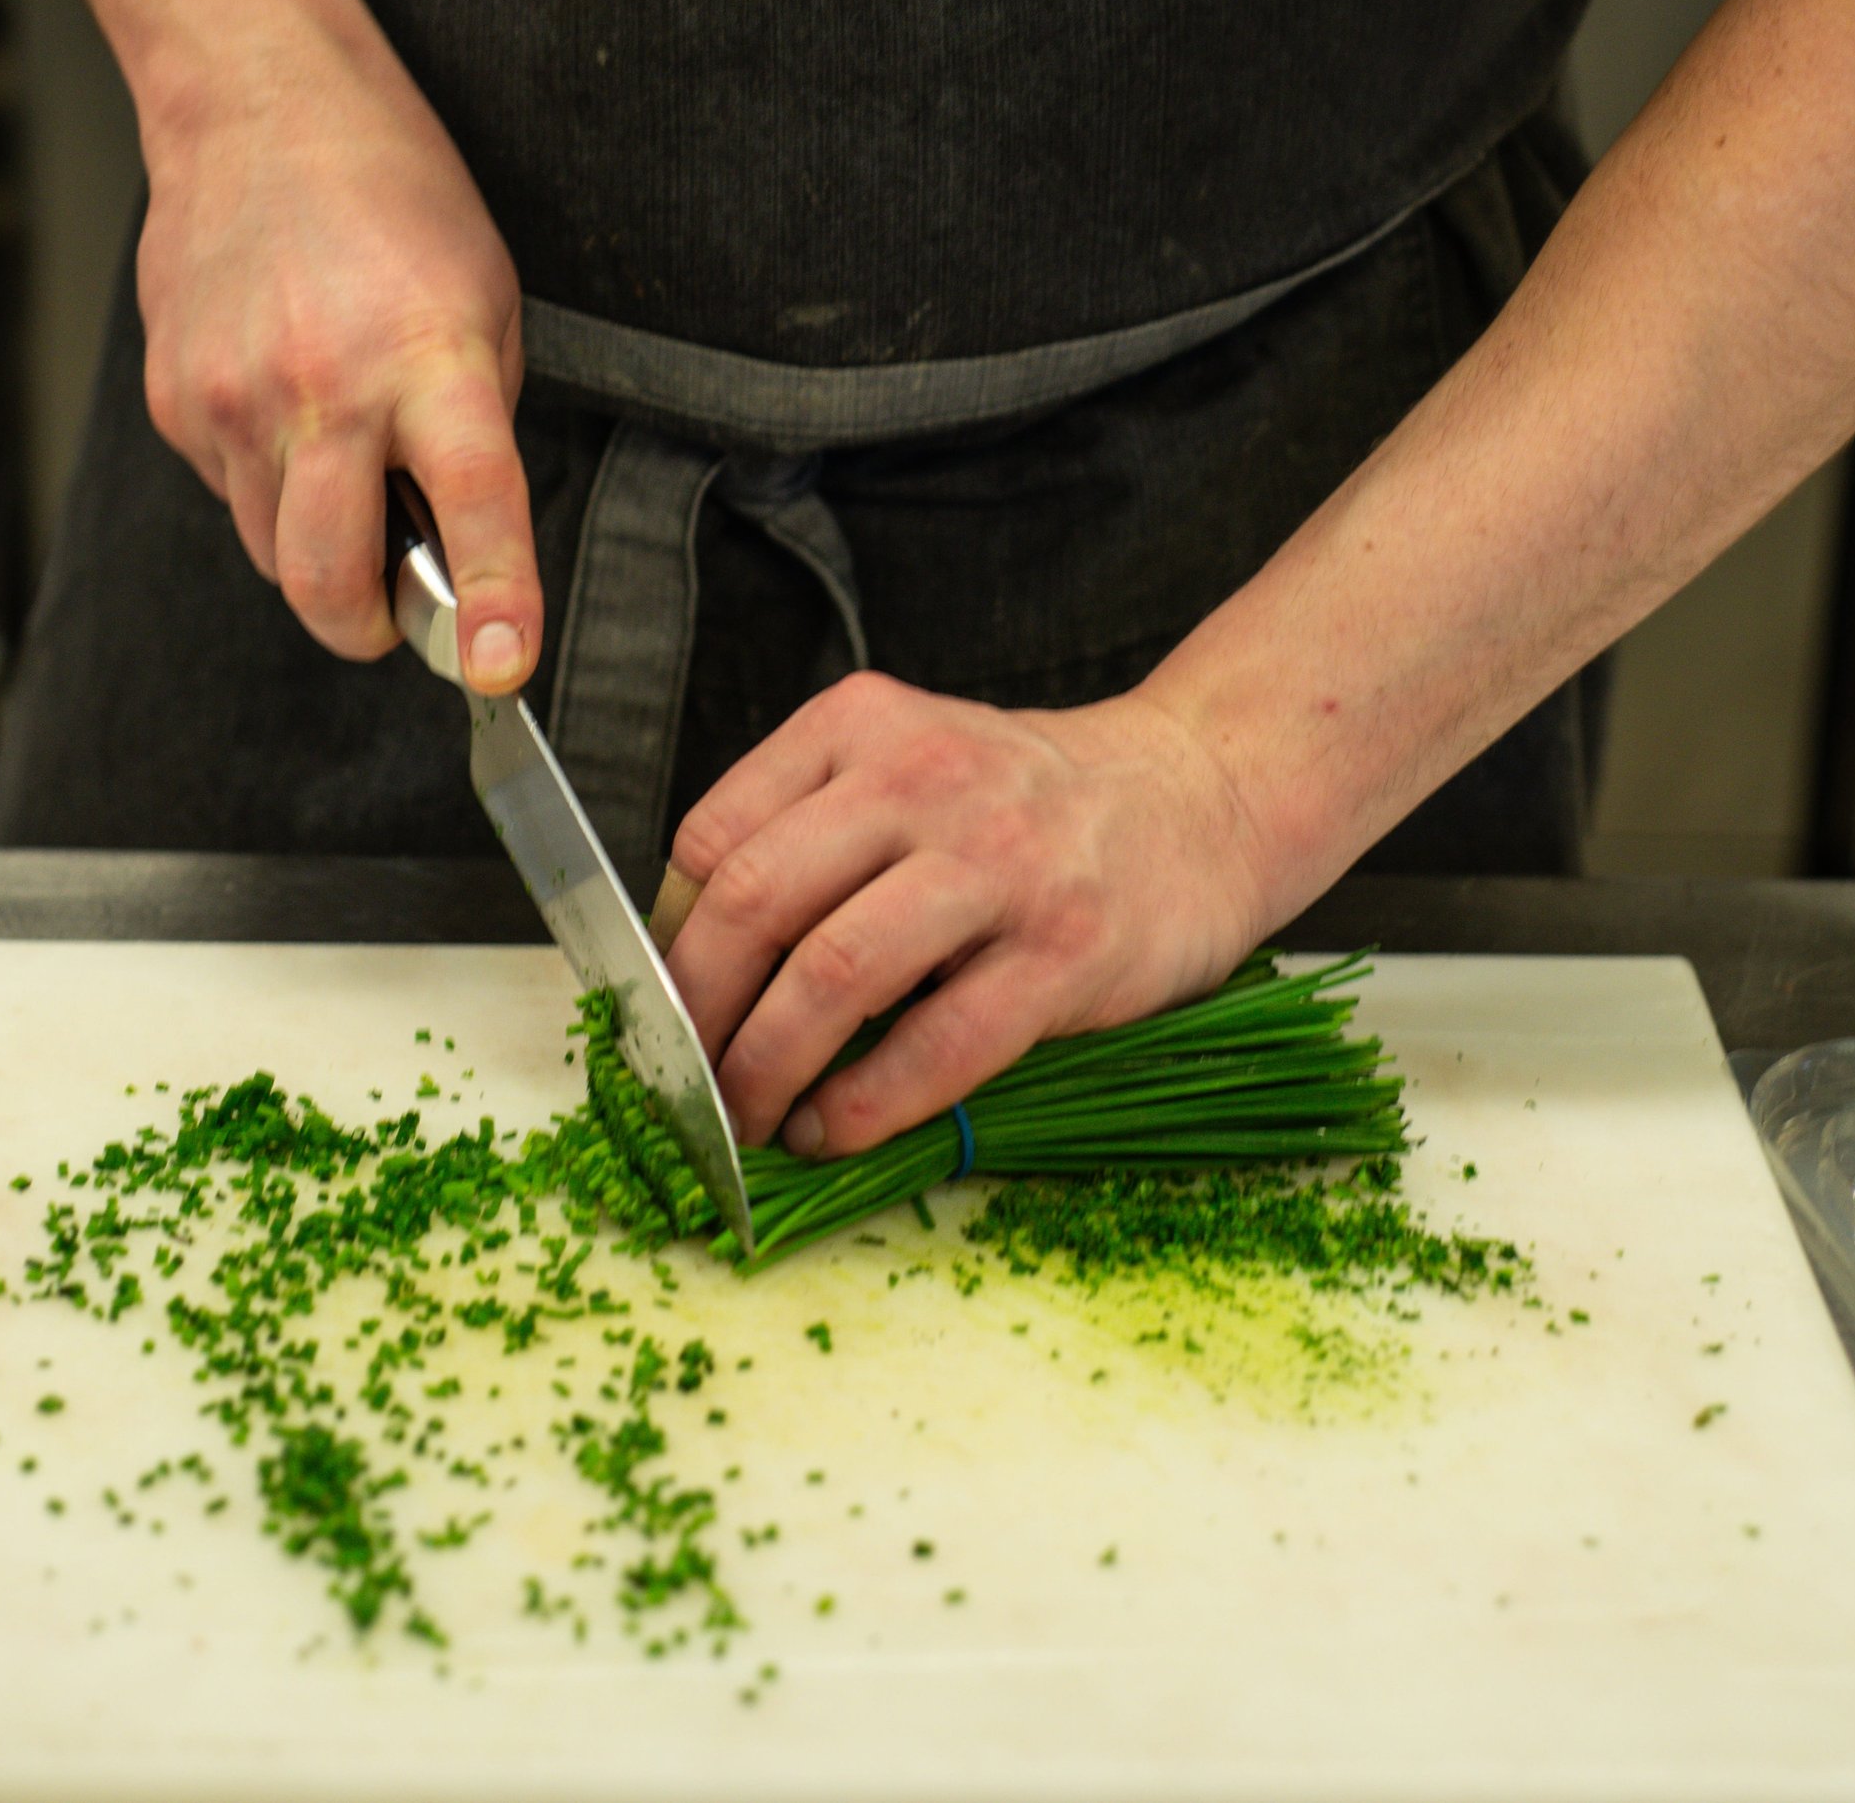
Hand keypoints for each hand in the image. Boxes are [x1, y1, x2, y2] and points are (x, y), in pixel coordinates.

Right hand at [133, 0, 539, 684]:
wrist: (258, 105)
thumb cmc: (393, 195)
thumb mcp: (485, 299)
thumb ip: (471, 423)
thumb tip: (451, 539)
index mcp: (429, 354)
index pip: (470, 497)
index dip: (491, 596)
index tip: (497, 664)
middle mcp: (323, 385)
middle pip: (328, 581)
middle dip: (369, 625)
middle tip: (400, 606)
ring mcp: (232, 399)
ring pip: (273, 554)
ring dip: (317, 550)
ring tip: (345, 461)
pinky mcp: (174, 401)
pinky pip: (229, 495)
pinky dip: (267, 485)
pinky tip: (286, 405)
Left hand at [657, 674, 1276, 1155]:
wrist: (1197, 797)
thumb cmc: (1026, 803)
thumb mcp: (908, 768)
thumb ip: (810, 833)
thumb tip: (690, 964)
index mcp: (861, 726)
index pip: (715, 835)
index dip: (667, 941)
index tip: (657, 1010)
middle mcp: (922, 778)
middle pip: (757, 903)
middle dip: (698, 1016)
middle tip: (682, 1084)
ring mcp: (998, 862)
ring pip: (835, 974)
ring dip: (767, 1070)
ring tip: (749, 1120)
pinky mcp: (1063, 949)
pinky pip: (936, 1043)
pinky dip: (863, 1104)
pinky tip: (833, 1129)